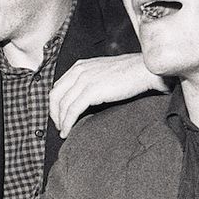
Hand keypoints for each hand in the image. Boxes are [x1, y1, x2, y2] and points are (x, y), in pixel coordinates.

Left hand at [48, 54, 168, 136]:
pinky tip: (67, 131)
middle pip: (56, 95)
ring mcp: (84, 80)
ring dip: (60, 121)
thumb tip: (84, 98)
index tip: (59, 115)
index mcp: (80, 66)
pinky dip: (67, 123)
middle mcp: (79, 71)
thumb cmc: (130, 73)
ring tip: (63, 131)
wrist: (145, 70)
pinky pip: (72, 110)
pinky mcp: (91, 91)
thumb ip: (91, 80)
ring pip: (62, 104)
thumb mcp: (103, 72)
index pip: (59, 86)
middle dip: (54, 113)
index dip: (56, 103)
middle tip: (59, 125)